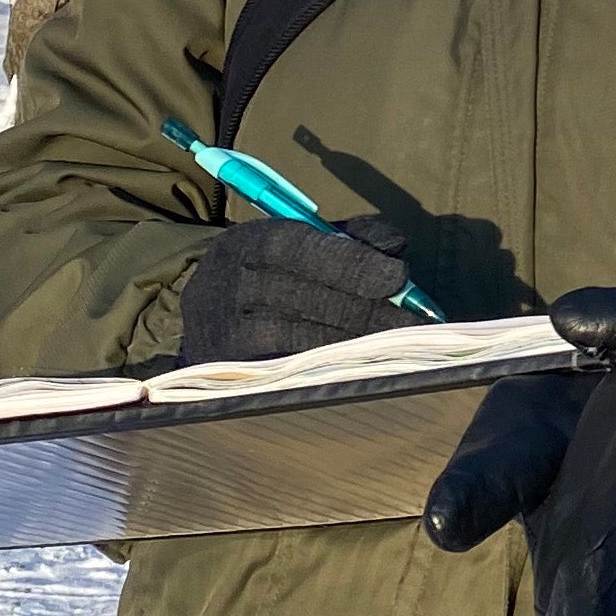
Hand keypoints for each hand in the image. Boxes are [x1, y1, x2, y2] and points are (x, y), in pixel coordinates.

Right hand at [175, 214, 411, 361]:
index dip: (352, 263)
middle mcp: (230, 288)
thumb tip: (396, 246)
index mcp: (248, 244)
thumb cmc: (266, 274)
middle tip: (412, 325)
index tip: (397, 276)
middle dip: (367, 311)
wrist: (203, 317)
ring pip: (302, 341)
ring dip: (355, 346)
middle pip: (307, 299)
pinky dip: (329, 372)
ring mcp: (226, 336)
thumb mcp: (297, 242)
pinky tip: (360, 371)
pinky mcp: (232, 377)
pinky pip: (290, 376)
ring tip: (396, 351)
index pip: (301, 247)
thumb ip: (349, 239)